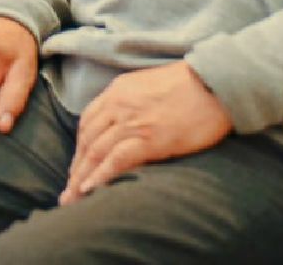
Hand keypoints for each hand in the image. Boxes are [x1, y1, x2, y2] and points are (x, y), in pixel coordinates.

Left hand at [59, 63, 233, 204]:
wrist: (214, 83)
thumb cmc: (190, 84)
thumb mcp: (149, 85)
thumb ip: (131, 101)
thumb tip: (123, 122)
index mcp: (118, 90)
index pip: (88, 121)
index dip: (79, 146)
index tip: (77, 165)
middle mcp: (118, 104)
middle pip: (86, 140)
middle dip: (75, 167)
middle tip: (67, 189)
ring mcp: (132, 122)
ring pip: (95, 152)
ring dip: (80, 178)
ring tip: (72, 198)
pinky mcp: (149, 139)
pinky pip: (115, 160)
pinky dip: (99, 176)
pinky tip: (89, 190)